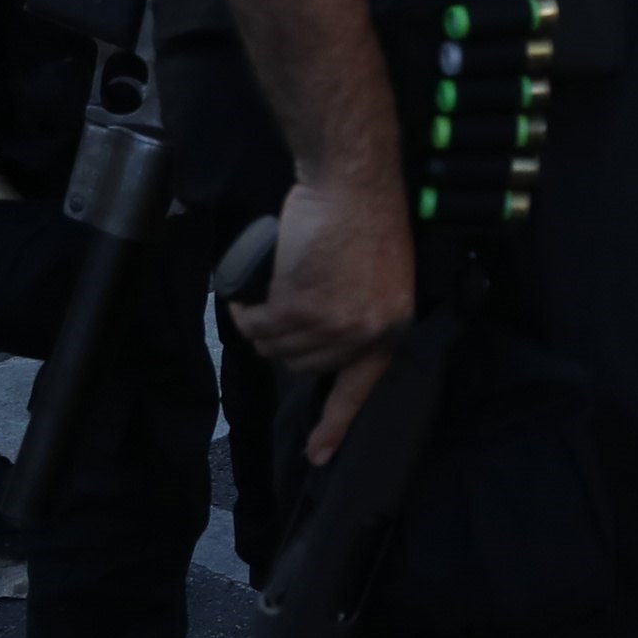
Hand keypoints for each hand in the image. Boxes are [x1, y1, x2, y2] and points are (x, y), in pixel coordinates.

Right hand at [235, 173, 415, 460]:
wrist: (352, 181)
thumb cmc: (365, 218)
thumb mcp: (381, 277)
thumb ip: (360, 314)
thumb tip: (325, 345)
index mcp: (392, 328)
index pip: (362, 390)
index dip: (337, 425)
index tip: (318, 456)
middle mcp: (365, 334)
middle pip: (307, 366)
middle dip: (286, 345)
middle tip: (278, 313)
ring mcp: (331, 325)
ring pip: (277, 348)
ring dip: (261, 328)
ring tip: (262, 298)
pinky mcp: (298, 307)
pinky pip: (257, 325)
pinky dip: (244, 311)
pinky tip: (245, 295)